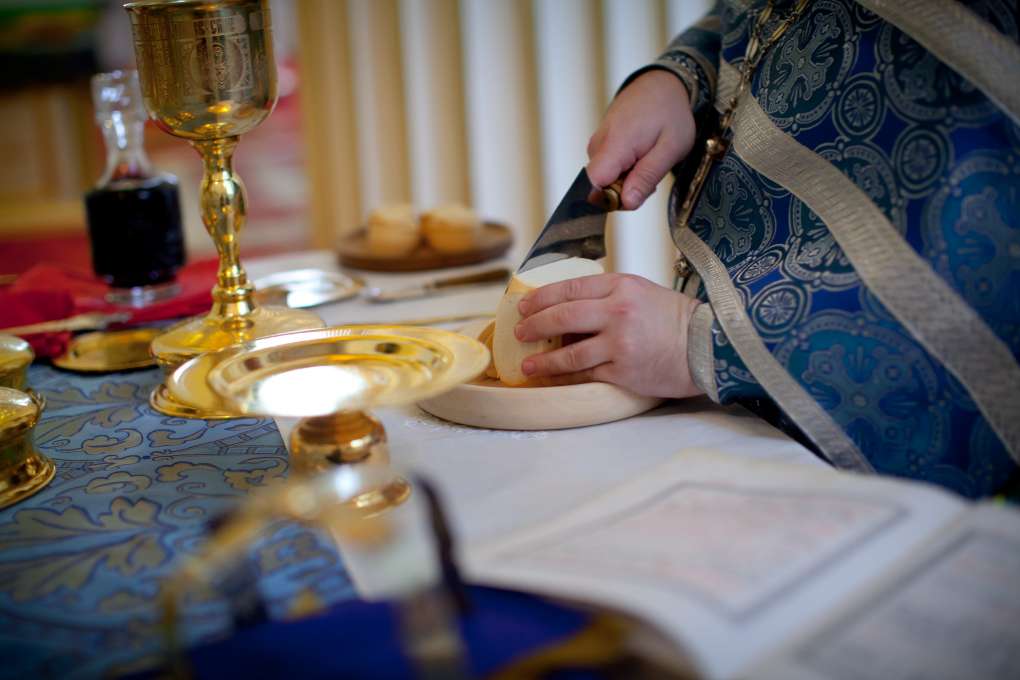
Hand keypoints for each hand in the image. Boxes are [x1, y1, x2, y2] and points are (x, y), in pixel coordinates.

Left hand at [514, 273, 703, 398]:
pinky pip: (584, 374)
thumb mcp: (641, 292)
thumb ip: (607, 295)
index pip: (569, 288)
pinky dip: (563, 377)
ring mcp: (619, 342)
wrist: (709, 345)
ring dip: (542, 359)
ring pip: (568, 353)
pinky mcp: (623, 370)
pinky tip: (550, 377)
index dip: (540, 298)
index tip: (523, 306)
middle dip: (533, 326)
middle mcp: (617, 311)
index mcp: (620, 286)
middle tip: (518, 332)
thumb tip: (565, 307)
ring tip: (527, 364)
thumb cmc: (674, 319)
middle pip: (561, 317)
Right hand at [587, 69, 696, 209]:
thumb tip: (626, 202)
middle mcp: (598, 144)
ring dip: (628, 178)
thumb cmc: (670, 112)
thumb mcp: (671, 148)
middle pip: (601, 185)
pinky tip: (640, 153)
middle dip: (627, 189)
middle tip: (652, 170)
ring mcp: (597, 142)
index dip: (612, 198)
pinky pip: (608, 166)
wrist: (662, 83)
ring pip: (606, 177)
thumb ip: (647, 176)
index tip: (636, 192)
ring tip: (648, 158)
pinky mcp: (600, 142)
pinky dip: (625, 167)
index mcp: (615, 144)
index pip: (594, 185)